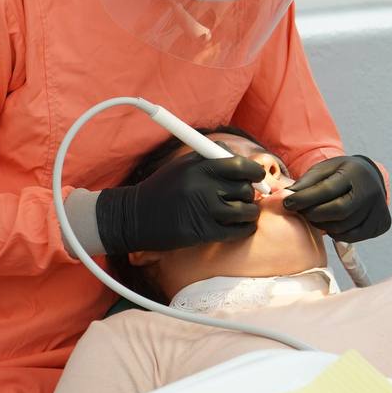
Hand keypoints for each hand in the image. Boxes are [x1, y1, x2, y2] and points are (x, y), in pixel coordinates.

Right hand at [95, 155, 263, 253]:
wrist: (134, 217)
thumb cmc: (162, 190)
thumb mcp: (182, 166)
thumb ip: (211, 160)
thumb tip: (245, 164)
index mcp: (198, 165)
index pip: (239, 165)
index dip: (254, 171)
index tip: (257, 176)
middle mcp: (201, 185)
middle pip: (245, 188)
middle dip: (251, 193)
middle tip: (246, 197)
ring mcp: (202, 210)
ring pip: (245, 211)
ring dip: (250, 213)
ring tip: (245, 213)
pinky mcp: (201, 232)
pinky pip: (236, 231)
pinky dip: (244, 229)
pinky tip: (241, 227)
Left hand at [283, 155, 390, 242]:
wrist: (370, 177)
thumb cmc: (342, 173)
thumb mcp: (324, 169)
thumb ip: (306, 182)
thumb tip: (286, 197)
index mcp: (356, 172)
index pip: (328, 189)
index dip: (305, 199)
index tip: (287, 203)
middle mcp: (371, 190)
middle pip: (338, 211)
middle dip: (313, 214)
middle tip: (301, 212)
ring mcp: (379, 209)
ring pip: (343, 227)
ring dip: (323, 225)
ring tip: (315, 216)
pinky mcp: (381, 224)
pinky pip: (352, 236)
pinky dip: (337, 233)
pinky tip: (331, 224)